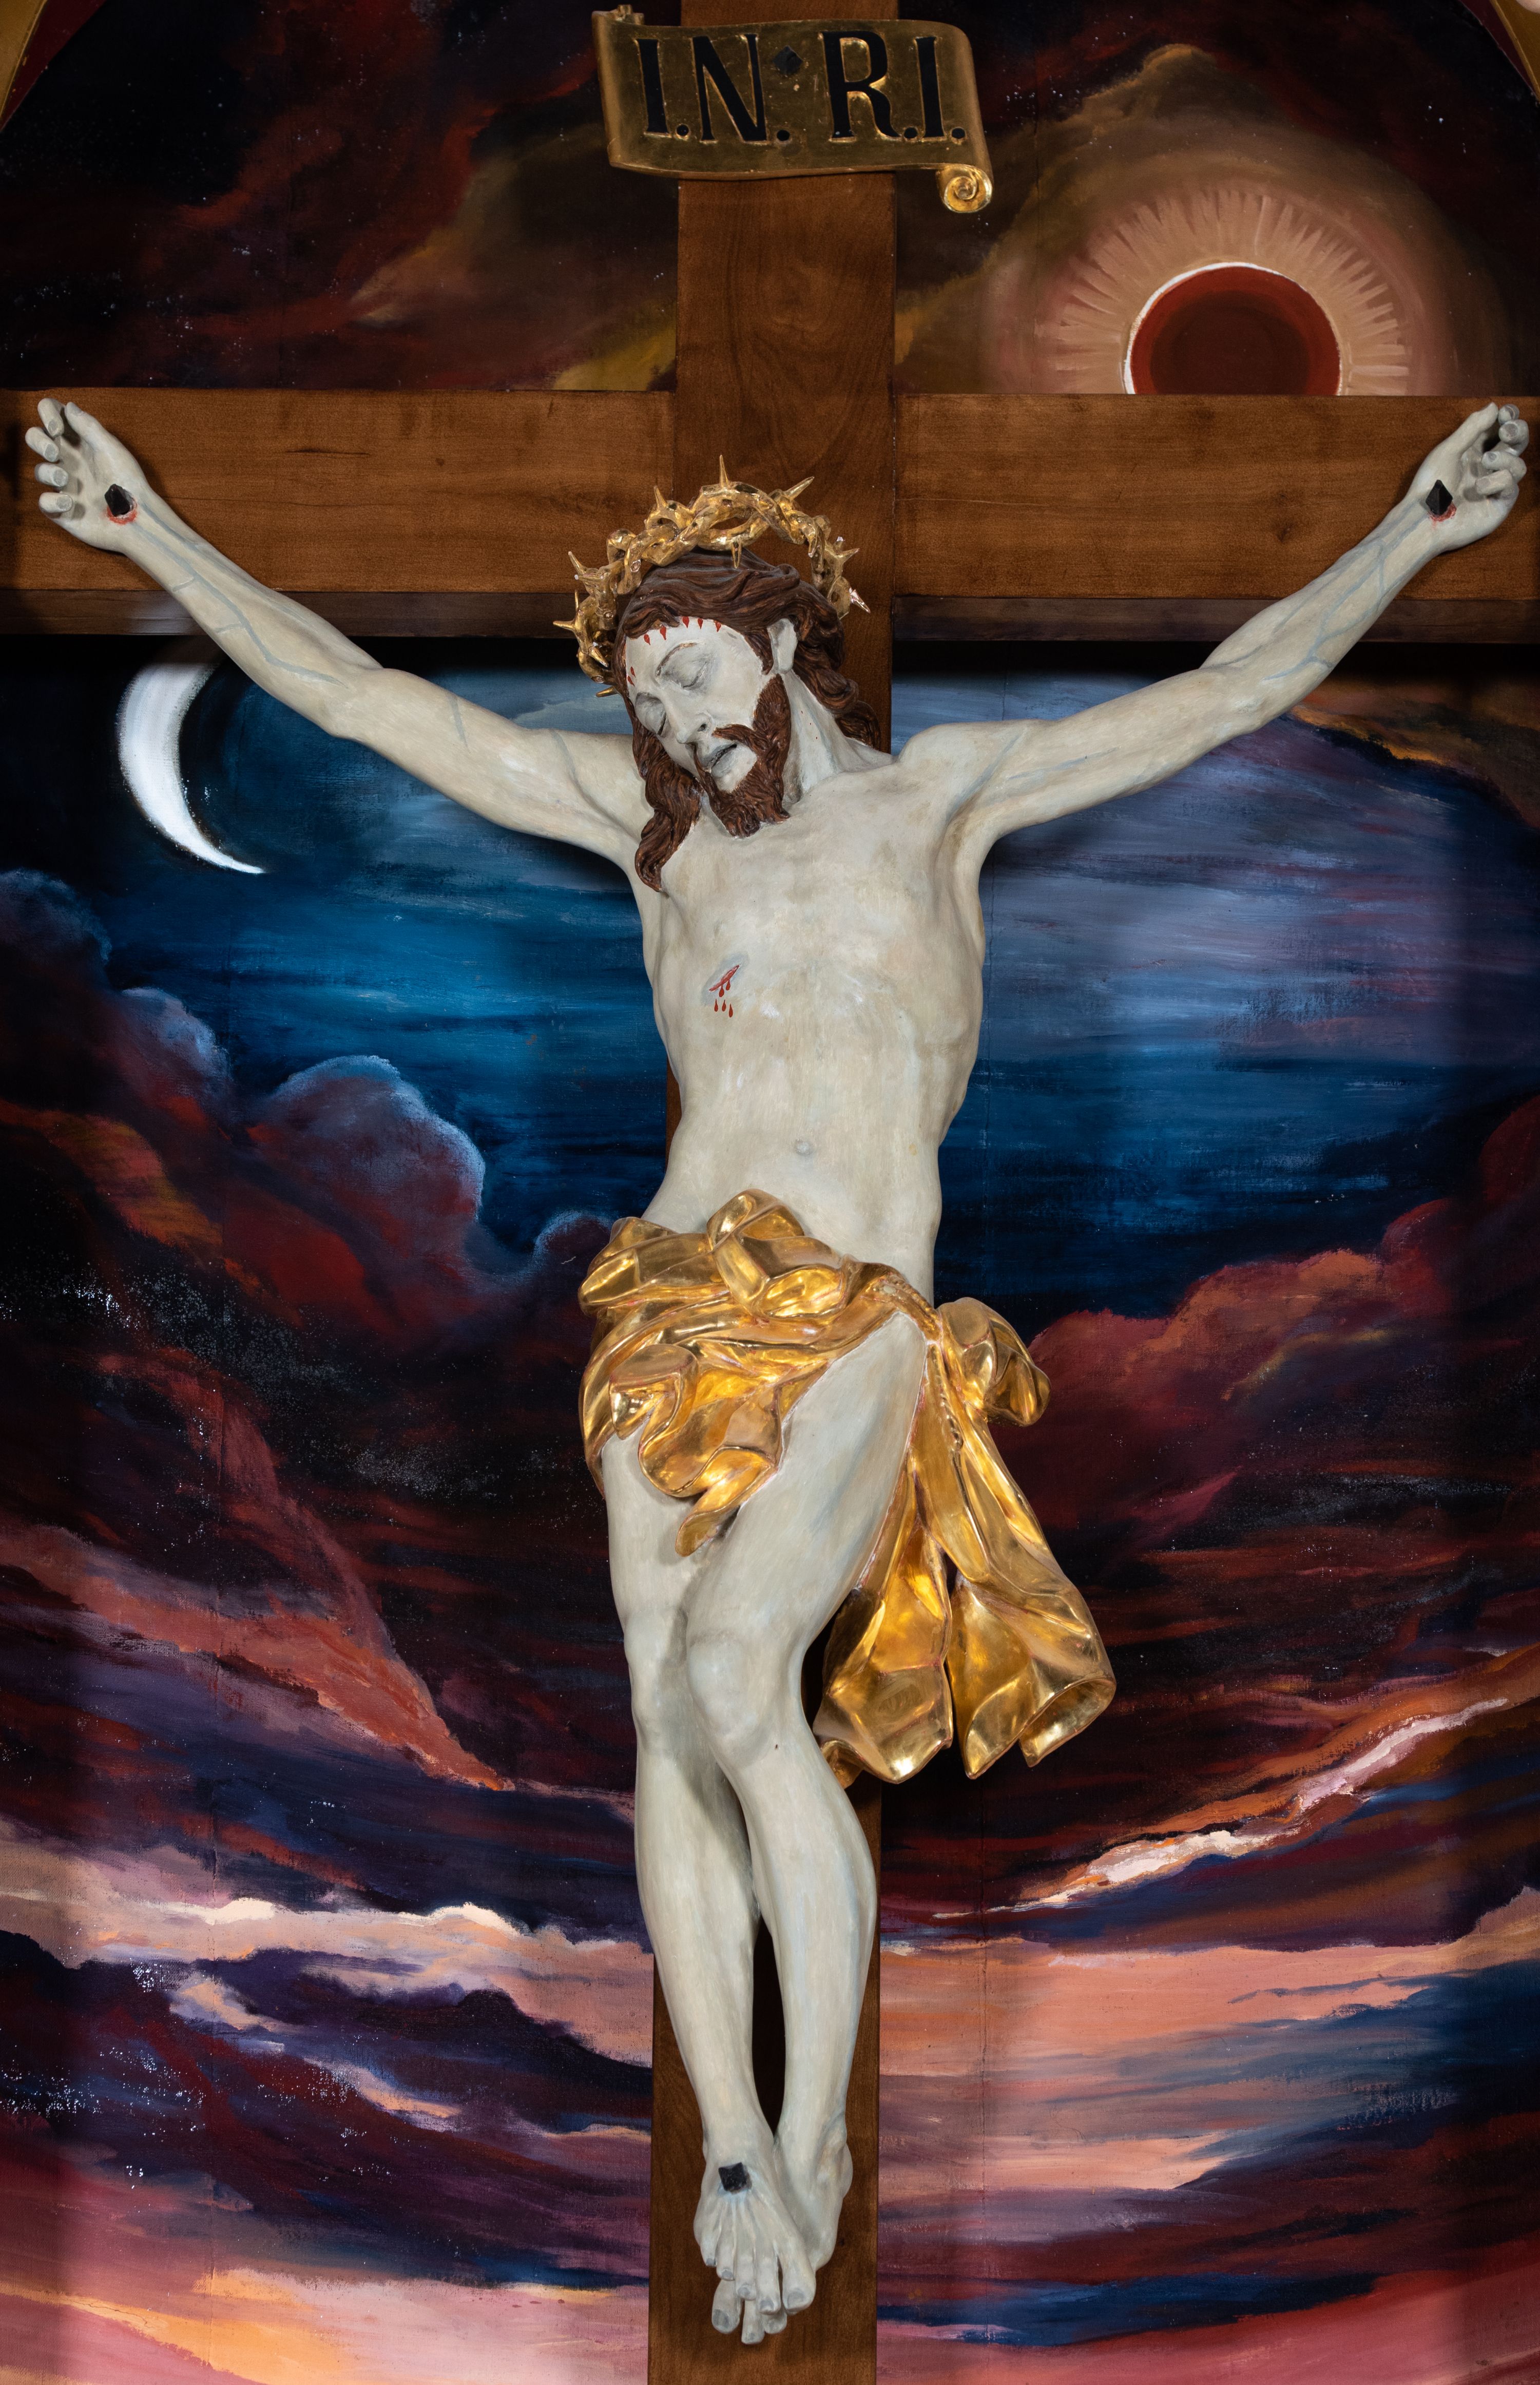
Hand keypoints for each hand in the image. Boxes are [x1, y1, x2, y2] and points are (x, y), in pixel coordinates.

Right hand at [26, 398, 150, 552]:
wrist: (137, 518)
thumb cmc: (128, 481)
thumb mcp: (111, 448)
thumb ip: (88, 426)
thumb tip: (69, 406)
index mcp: (80, 443)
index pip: (54, 416)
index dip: (47, 413)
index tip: (56, 427)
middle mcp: (69, 461)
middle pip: (36, 438)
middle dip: (37, 440)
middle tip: (53, 452)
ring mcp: (65, 485)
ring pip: (39, 471)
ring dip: (48, 472)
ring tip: (66, 480)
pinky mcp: (63, 510)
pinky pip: (44, 502)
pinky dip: (52, 501)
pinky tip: (69, 503)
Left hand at [1409, 401, 1527, 550]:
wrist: (1424, 520)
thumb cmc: (1431, 485)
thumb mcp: (1449, 450)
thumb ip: (1472, 428)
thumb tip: (1494, 406)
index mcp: (1474, 452)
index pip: (1499, 430)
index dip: (1508, 419)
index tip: (1505, 414)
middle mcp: (1487, 468)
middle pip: (1517, 444)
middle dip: (1518, 432)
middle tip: (1507, 431)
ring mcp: (1495, 487)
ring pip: (1518, 465)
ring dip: (1505, 459)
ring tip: (1485, 462)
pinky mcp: (1499, 506)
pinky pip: (1512, 487)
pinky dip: (1498, 482)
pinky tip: (1479, 487)